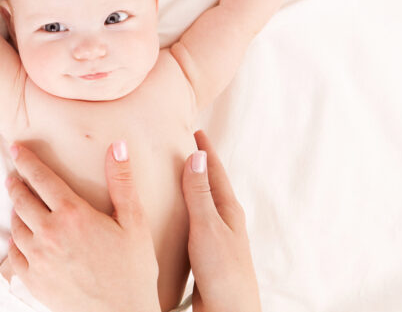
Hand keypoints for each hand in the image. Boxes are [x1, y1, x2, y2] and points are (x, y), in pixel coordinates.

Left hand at [4, 141, 160, 311]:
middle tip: (13, 176)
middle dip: (15, 184)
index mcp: (73, 214)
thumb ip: (122, 182)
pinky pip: (14, 255)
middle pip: (21, 200)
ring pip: (15, 226)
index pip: (41, 178)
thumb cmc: (133, 270)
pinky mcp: (34, 282)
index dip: (26, 161)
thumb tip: (118, 146)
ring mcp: (38, 260)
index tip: (15, 148)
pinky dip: (14, 240)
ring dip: (15, 211)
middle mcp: (49, 234)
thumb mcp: (134, 222)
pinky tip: (19, 237)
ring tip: (18, 205)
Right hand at [183, 131, 260, 311]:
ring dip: (190, 186)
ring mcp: (216, 237)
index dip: (205, 150)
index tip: (195, 130)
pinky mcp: (205, 253)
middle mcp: (225, 220)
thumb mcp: (208, 227)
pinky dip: (184, 209)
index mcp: (228, 210)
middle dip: (198, 164)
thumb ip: (200, 193)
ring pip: (202, 203)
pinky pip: (194, 221)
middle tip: (183, 145)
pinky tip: (172, 215)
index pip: (214, 171)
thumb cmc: (223, 272)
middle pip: (210, 184)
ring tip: (174, 174)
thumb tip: (197, 156)